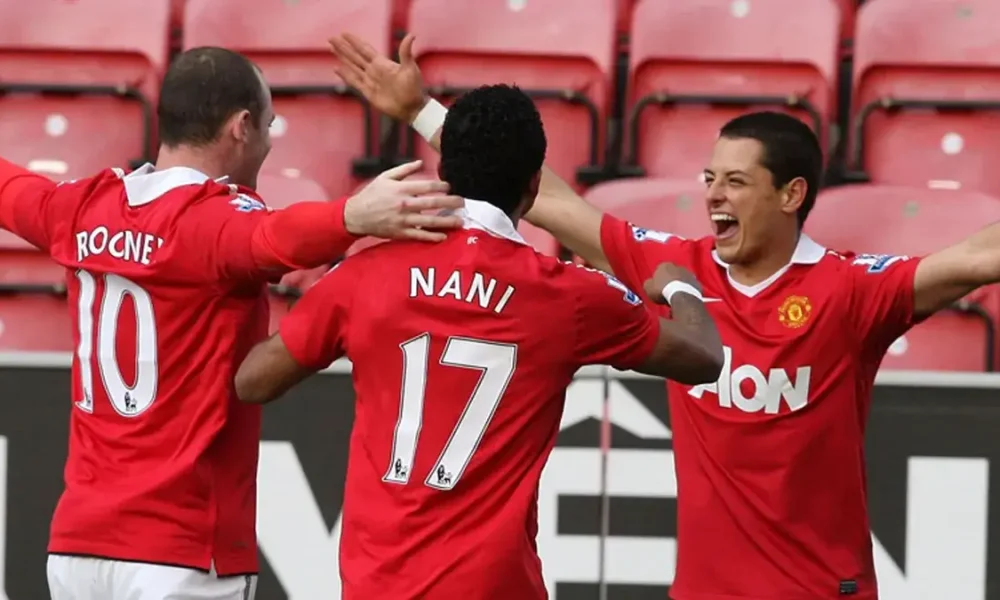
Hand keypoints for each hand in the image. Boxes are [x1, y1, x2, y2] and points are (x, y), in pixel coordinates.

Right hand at [330, 33, 426, 122]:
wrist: (412, 108)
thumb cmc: (413, 88)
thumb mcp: (410, 68)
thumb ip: (406, 52)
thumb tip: (411, 35)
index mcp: (382, 63)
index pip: (364, 49)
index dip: (354, 41)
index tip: (344, 33)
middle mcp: (374, 70)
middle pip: (355, 56)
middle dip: (343, 47)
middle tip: (331, 38)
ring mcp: (370, 81)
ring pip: (352, 66)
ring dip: (342, 57)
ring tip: (332, 48)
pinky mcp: (368, 92)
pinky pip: (353, 81)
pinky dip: (345, 75)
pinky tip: (337, 69)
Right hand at [345, 160, 464, 241]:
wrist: (356, 215)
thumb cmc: (371, 194)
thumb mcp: (385, 177)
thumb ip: (404, 169)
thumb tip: (421, 162)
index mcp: (401, 189)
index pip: (426, 186)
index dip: (441, 186)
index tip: (451, 187)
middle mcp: (404, 204)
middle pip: (432, 203)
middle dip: (450, 203)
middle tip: (463, 202)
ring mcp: (403, 220)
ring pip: (429, 221)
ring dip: (447, 221)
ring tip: (460, 221)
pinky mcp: (400, 233)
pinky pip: (419, 235)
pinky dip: (432, 237)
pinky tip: (444, 236)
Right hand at [643, 262, 701, 304]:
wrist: (682, 296)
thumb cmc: (662, 290)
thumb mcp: (648, 288)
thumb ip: (648, 283)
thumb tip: (650, 283)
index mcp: (665, 265)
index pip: (660, 269)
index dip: (658, 278)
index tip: (657, 287)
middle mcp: (678, 266)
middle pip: (672, 273)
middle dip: (670, 280)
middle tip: (666, 291)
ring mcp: (690, 274)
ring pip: (682, 279)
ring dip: (679, 284)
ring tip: (676, 295)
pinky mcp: (697, 283)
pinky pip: (690, 286)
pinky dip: (687, 290)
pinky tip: (684, 297)